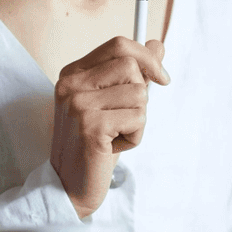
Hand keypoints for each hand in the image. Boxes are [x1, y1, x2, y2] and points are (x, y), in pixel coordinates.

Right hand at [51, 37, 168, 218]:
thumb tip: (157, 44)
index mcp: (72, 73)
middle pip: (131, 67)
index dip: (146, 58)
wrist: (70, 186)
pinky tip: (112, 147)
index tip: (161, 78)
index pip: (118, 45)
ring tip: (114, 136)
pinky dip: (135, 137)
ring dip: (137, 121)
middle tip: (121, 120)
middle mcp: (70, 84)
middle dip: (140, 97)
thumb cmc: (95, 144)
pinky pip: (138, 119)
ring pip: (139, 94)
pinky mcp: (91, 126)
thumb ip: (133, 73)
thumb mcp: (114, 103)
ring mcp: (78, 104)